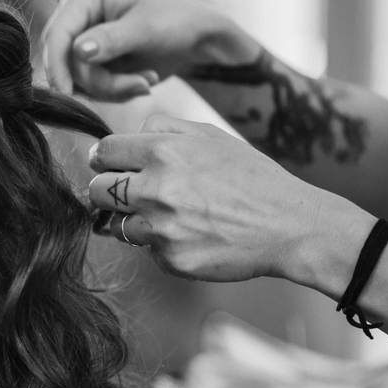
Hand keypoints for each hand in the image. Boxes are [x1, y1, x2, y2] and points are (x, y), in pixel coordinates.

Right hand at [42, 0, 258, 100]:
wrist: (192, 38)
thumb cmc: (175, 21)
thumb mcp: (146, 30)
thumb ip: (111, 40)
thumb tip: (78, 51)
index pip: (57, 34)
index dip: (57, 65)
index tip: (67, 95)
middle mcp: (77, 15)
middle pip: (64, 61)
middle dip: (98, 81)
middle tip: (138, 86)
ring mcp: (82, 38)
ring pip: (76, 79)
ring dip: (111, 89)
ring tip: (145, 81)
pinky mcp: (90, 60)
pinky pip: (89, 87)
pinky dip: (114, 92)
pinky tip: (139, 81)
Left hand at [88, 115, 333, 281]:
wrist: (290, 226)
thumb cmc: (252, 179)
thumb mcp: (211, 137)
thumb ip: (164, 129)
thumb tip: (127, 135)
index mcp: (165, 151)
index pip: (104, 151)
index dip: (103, 158)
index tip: (108, 165)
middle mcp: (157, 188)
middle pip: (97, 190)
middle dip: (106, 190)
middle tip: (127, 193)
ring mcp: (161, 227)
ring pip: (117, 224)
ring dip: (133, 220)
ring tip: (167, 215)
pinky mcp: (170, 258)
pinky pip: (146, 250)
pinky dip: (160, 245)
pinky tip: (190, 236)